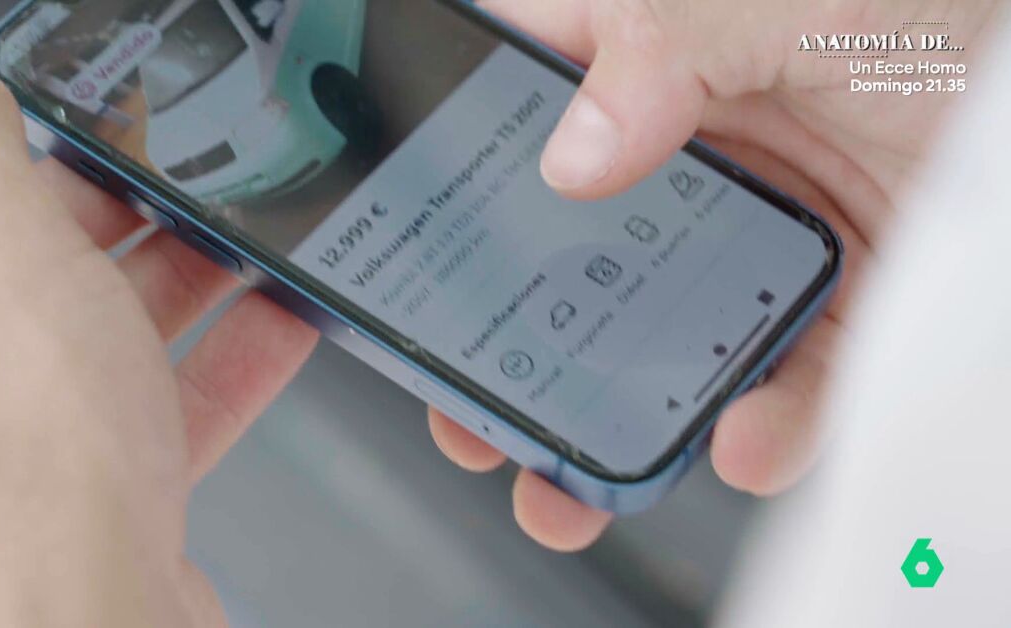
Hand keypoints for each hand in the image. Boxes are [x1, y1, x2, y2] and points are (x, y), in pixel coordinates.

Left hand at [0, 37, 316, 625]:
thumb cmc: (15, 478)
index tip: (30, 79)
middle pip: (6, 247)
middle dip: (99, 196)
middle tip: (167, 161)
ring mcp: (4, 437)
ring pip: (90, 327)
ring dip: (177, 277)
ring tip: (244, 233)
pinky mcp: (84, 488)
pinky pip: (153, 403)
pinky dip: (217, 362)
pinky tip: (276, 324)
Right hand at [429, 0, 995, 549]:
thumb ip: (669, 46)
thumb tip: (573, 155)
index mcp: (659, 54)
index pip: (521, 105)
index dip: (453, 169)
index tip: (405, 243)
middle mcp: (697, 144)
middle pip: (574, 250)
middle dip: (515, 339)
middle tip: (469, 405)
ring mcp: (764, 222)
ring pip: (665, 331)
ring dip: (617, 414)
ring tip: (571, 481)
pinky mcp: (841, 288)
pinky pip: (790, 373)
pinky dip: (770, 422)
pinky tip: (744, 439)